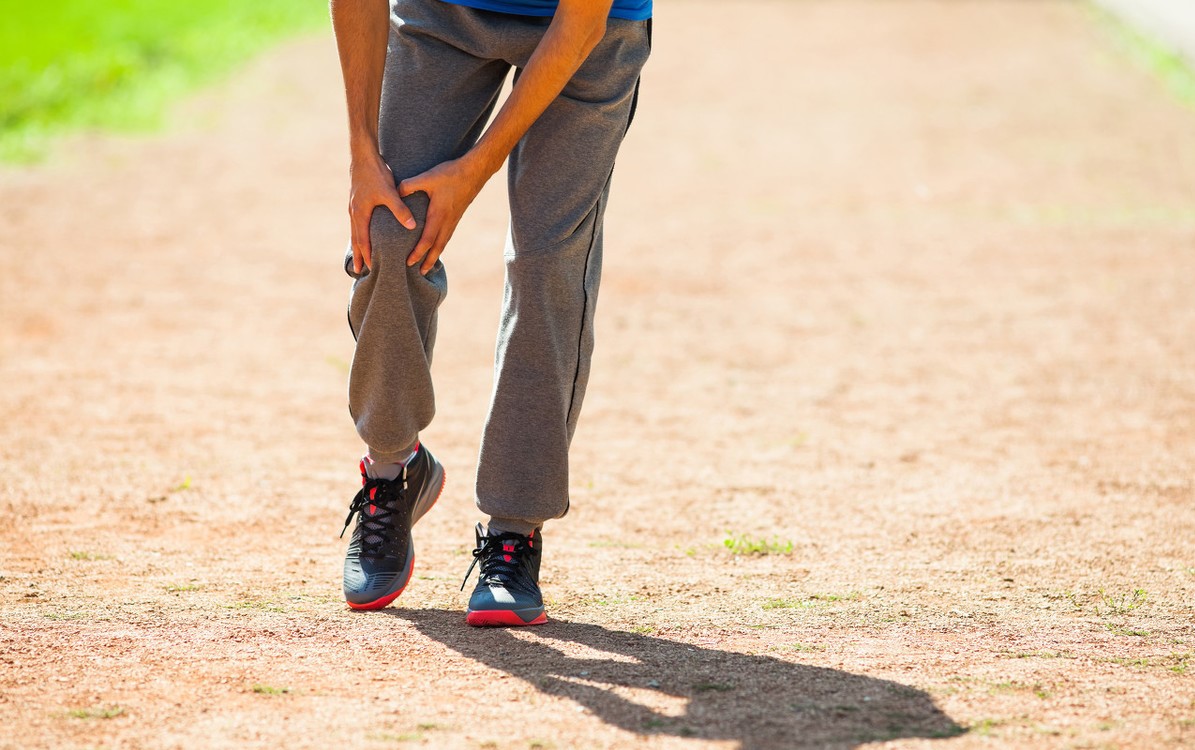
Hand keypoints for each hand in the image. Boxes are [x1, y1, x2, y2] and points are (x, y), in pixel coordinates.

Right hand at [348, 153, 416, 273]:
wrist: (363, 155)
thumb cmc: (376, 174)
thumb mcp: (389, 192)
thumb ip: (400, 210)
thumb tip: (411, 226)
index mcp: (360, 213)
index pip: (362, 240)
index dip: (366, 254)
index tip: (368, 268)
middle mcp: (354, 212)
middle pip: (356, 238)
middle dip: (358, 255)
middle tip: (359, 271)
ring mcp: (354, 206)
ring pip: (355, 230)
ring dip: (358, 245)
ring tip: (359, 257)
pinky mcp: (357, 200)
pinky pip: (357, 222)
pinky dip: (359, 232)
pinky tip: (364, 234)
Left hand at [399, 155, 491, 274]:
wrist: (475, 171)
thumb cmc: (452, 174)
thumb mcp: (428, 177)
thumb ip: (410, 185)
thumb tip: (395, 193)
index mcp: (439, 215)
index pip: (427, 240)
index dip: (418, 252)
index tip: (409, 262)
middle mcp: (447, 221)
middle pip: (438, 247)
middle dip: (428, 261)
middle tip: (421, 273)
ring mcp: (454, 219)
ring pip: (444, 242)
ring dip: (436, 254)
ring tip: (429, 264)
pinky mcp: (457, 215)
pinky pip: (447, 234)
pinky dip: (441, 244)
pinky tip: (438, 244)